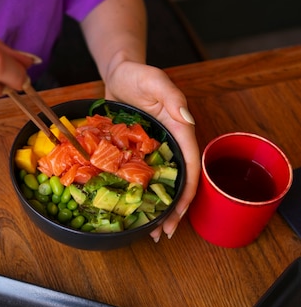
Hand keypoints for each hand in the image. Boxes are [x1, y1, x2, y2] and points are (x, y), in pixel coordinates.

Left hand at [104, 60, 199, 239]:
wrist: (117, 73)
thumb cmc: (136, 73)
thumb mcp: (154, 79)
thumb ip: (171, 95)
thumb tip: (187, 119)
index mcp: (179, 130)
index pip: (190, 165)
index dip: (188, 191)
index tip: (180, 212)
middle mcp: (170, 144)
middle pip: (178, 181)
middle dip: (174, 209)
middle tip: (163, 233)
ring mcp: (153, 151)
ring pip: (160, 185)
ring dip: (157, 208)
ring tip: (150, 232)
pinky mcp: (137, 154)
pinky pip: (140, 178)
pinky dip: (138, 196)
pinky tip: (131, 212)